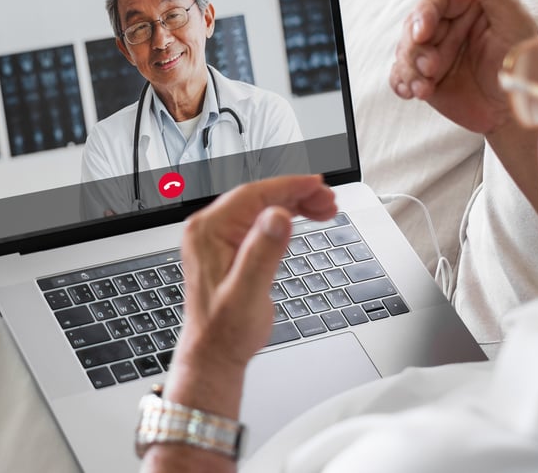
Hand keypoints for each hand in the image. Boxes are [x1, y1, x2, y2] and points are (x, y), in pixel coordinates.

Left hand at [167, 176, 337, 410]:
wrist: (214, 353)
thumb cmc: (225, 330)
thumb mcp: (248, 293)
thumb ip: (262, 253)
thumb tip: (277, 217)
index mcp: (208, 232)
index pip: (253, 194)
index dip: (289, 186)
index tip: (317, 184)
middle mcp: (209, 229)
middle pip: (259, 197)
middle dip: (297, 194)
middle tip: (329, 201)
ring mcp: (217, 237)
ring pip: (261, 207)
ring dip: (293, 204)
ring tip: (325, 209)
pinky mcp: (228, 247)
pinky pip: (258, 221)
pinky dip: (283, 217)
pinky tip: (302, 219)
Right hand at [389, 0, 537, 134]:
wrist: (518, 108)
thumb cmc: (523, 62)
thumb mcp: (513, 23)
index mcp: (467, 6)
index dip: (424, 12)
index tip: (423, 32)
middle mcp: (447, 27)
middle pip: (413, 25)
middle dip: (415, 48)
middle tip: (430, 68)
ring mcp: (434, 52)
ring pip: (404, 51)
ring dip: (409, 69)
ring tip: (424, 87)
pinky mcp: (425, 78)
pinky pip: (400, 75)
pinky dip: (401, 82)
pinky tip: (411, 92)